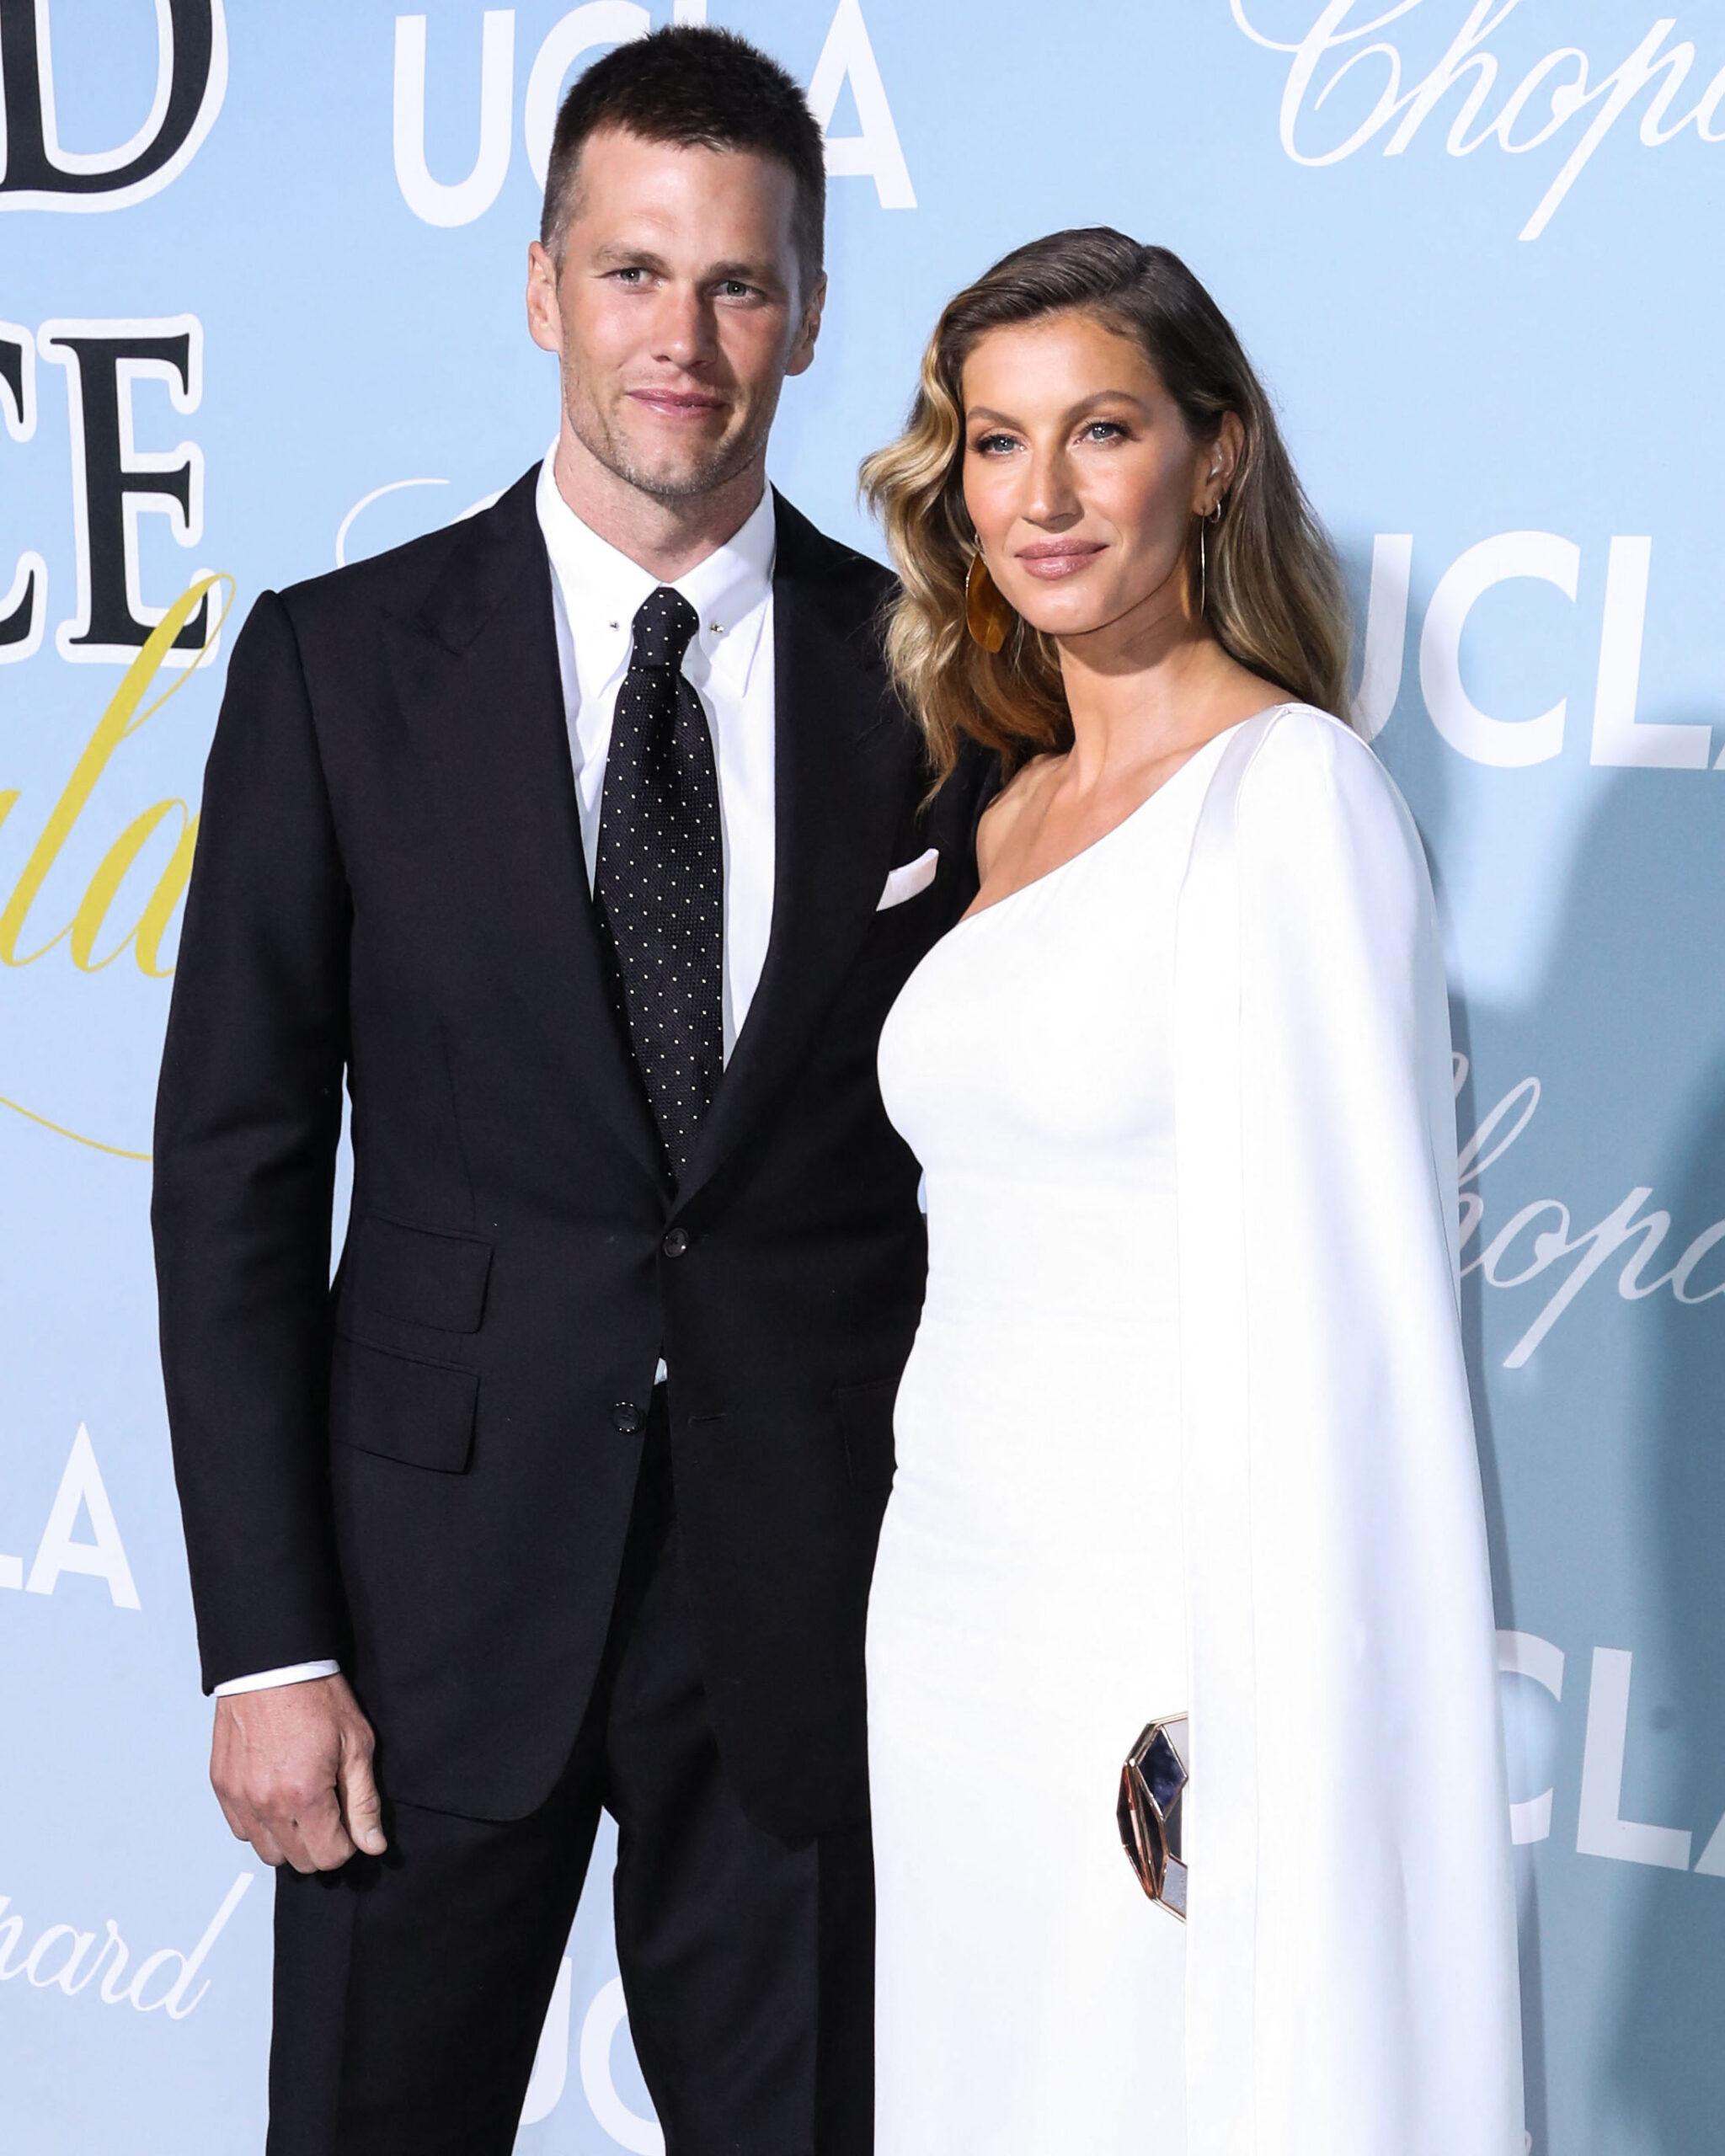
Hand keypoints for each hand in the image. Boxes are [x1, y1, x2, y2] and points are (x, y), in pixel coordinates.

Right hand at [211, 1672, 386, 1871]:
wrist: (272, 1664)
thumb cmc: (316, 1696)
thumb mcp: (356, 1744)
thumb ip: (364, 1801)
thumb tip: (372, 1844)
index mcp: (304, 1794)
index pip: (328, 1857)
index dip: (346, 1844)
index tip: (349, 1823)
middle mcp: (266, 1803)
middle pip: (298, 1861)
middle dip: (320, 1844)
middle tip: (329, 1810)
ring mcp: (239, 1797)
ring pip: (267, 1852)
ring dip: (288, 1838)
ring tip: (301, 1804)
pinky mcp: (222, 1787)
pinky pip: (241, 1830)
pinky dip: (260, 1824)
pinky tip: (276, 1797)